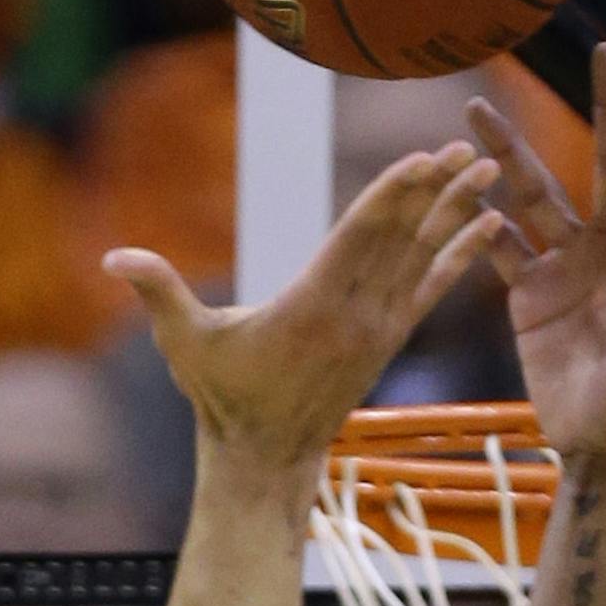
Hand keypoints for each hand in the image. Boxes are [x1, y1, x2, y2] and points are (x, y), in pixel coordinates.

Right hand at [105, 145, 503, 476]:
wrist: (267, 458)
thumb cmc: (223, 398)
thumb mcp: (184, 344)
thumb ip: (158, 293)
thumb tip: (114, 257)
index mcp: (310, 307)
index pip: (357, 240)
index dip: (392, 197)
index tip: (423, 159)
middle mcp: (354, 316)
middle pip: (402, 240)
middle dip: (438, 191)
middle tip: (473, 147)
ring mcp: (377, 329)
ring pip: (424, 258)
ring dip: (457, 212)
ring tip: (490, 170)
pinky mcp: (388, 340)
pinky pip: (432, 288)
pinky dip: (461, 255)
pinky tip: (489, 226)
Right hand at [468, 43, 605, 461]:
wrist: (602, 442)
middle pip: (600, 168)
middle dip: (600, 108)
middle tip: (602, 50)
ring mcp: (565, 268)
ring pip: (533, 198)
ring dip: (507, 155)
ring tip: (473, 110)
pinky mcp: (530, 295)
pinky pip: (500, 248)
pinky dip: (479, 221)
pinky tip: (456, 188)